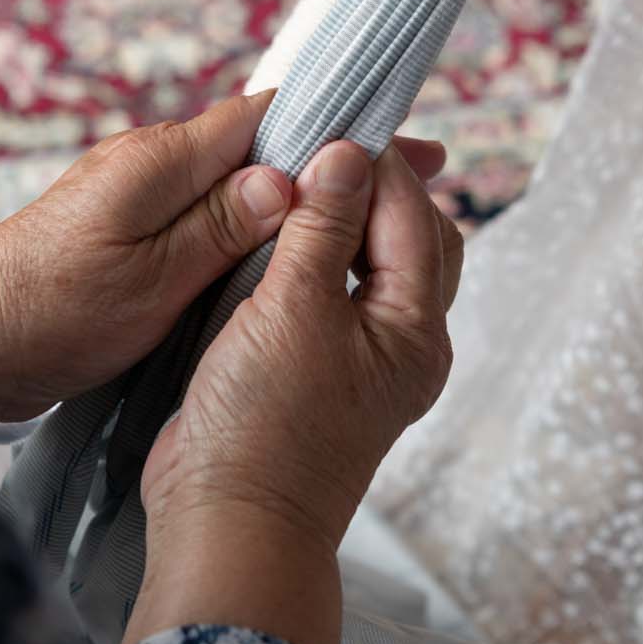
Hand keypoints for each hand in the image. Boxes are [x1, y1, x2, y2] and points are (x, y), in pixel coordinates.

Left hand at [0, 94, 446, 463]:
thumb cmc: (45, 316)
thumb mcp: (147, 281)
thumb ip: (219, 227)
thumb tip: (291, 178)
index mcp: (162, 161)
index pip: (270, 117)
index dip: (342, 124)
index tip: (404, 138)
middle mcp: (152, 161)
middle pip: (263, 141)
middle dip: (337, 155)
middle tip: (418, 172)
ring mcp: (138, 191)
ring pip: (239, 176)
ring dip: (301, 185)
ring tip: (373, 205)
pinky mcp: (128, 225)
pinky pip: (211, 206)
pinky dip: (259, 215)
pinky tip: (291, 240)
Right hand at [123, 139, 464, 643]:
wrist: (227, 525)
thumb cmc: (265, 428)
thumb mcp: (291, 311)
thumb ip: (322, 227)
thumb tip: (346, 154)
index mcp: (416, 328)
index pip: (414, 216)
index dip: (376, 162)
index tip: (331, 118)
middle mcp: (401, 341)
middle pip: (408, 237)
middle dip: (369, 186)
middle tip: (315, 144)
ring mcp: (360, 359)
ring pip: (367, 265)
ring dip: (338, 220)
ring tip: (292, 182)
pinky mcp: (315, 371)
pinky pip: (328, 295)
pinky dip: (310, 256)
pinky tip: (273, 237)